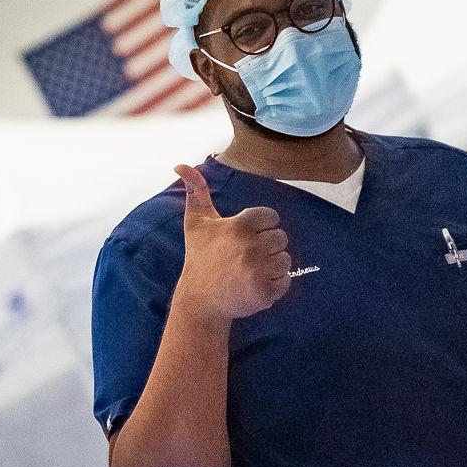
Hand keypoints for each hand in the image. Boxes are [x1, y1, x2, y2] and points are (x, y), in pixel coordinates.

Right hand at [175, 164, 291, 320]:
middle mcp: (250, 246)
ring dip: (272, 267)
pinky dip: (275, 286)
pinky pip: (286, 282)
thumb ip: (195, 190)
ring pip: (285, 260)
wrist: (199, 302)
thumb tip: (180, 164)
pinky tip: (254, 285)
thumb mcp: (196, 222)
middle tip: (245, 258)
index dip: (260, 228)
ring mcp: (258, 270)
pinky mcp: (264, 292)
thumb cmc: (200, 258)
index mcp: (239, 225)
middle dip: (267, 248)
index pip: (272, 217)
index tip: (244, 239)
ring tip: (250, 271)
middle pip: (281, 238)